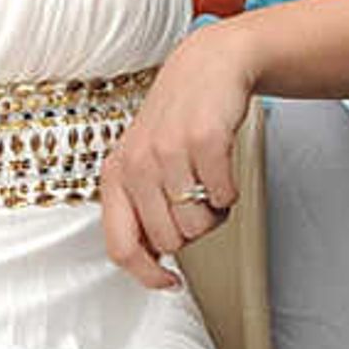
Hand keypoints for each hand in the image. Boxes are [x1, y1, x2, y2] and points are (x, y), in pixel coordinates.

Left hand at [99, 25, 258, 286]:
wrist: (208, 67)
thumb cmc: (176, 119)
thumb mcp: (143, 160)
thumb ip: (139, 206)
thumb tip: (151, 258)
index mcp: (116, 175)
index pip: (121, 245)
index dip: (146, 274)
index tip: (168, 282)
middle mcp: (137, 164)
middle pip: (171, 241)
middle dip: (192, 229)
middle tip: (197, 202)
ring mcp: (169, 152)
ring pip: (199, 224)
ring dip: (214, 211)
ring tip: (209, 181)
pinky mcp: (204, 142)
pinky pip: (224, 197)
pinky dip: (231, 191)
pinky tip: (223, 169)